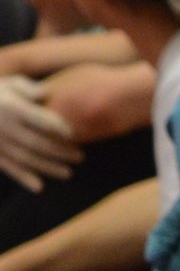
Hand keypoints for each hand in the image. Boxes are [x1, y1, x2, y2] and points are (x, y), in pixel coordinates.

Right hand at [0, 75, 77, 190]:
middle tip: (80, 157)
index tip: (74, 135)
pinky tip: (40, 187)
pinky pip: (8, 167)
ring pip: (25, 158)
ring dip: (47, 167)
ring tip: (68, 173)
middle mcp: (4, 126)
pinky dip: (23, 178)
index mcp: (12, 107)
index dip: (57, 128)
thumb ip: (28, 88)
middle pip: (36, 142)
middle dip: (60, 152)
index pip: (39, 120)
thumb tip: (45, 94)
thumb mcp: (11, 83)